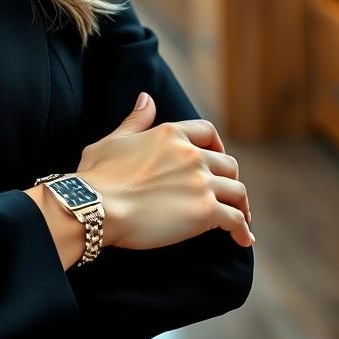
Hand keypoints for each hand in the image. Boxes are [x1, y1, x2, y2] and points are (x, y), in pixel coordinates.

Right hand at [76, 92, 253, 250]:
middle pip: (228, 164)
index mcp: (170, 134)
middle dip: (229, 179)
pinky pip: (236, 220)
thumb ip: (135, 120)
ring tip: (240, 220)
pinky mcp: (205, 211)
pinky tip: (242, 240)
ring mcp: (200, 182)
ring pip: (237, 191)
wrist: (95, 205)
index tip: (216, 160)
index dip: (217, 146)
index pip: (207, 132)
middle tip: (226, 195)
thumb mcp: (114, 140)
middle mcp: (190, 154)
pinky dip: (243, 232)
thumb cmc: (98, 176)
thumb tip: (146, 98)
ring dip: (241, 206)